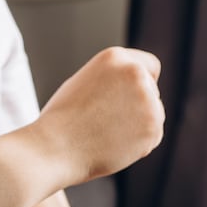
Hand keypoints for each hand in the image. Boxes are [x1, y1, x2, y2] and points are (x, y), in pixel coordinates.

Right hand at [35, 46, 164, 183]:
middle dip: (136, 107)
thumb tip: (127, 91)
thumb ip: (110, 81)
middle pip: (152, 92)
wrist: (53, 149)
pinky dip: (137, 146)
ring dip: (136, 127)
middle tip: (107, 124)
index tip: (133, 97)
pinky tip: (111, 146)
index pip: (148, 66)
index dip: (143, 82)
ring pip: (153, 115)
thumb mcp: (82, 85)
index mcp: (114, 58)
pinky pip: (152, 138)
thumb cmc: (59, 122)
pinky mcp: (153, 127)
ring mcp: (147, 100)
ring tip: (104, 136)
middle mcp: (134, 73)